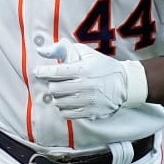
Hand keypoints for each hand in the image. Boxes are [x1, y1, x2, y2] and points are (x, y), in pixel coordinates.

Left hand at [32, 39, 147, 119]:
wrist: (124, 85)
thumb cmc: (102, 66)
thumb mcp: (85, 53)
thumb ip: (62, 50)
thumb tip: (41, 50)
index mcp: (84, 69)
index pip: (55, 72)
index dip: (42, 72)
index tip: (38, 72)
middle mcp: (85, 86)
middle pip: (54, 88)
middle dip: (52, 84)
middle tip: (56, 81)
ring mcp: (87, 101)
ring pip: (58, 102)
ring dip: (58, 96)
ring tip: (64, 90)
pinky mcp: (90, 113)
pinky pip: (66, 113)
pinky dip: (63, 107)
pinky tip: (69, 100)